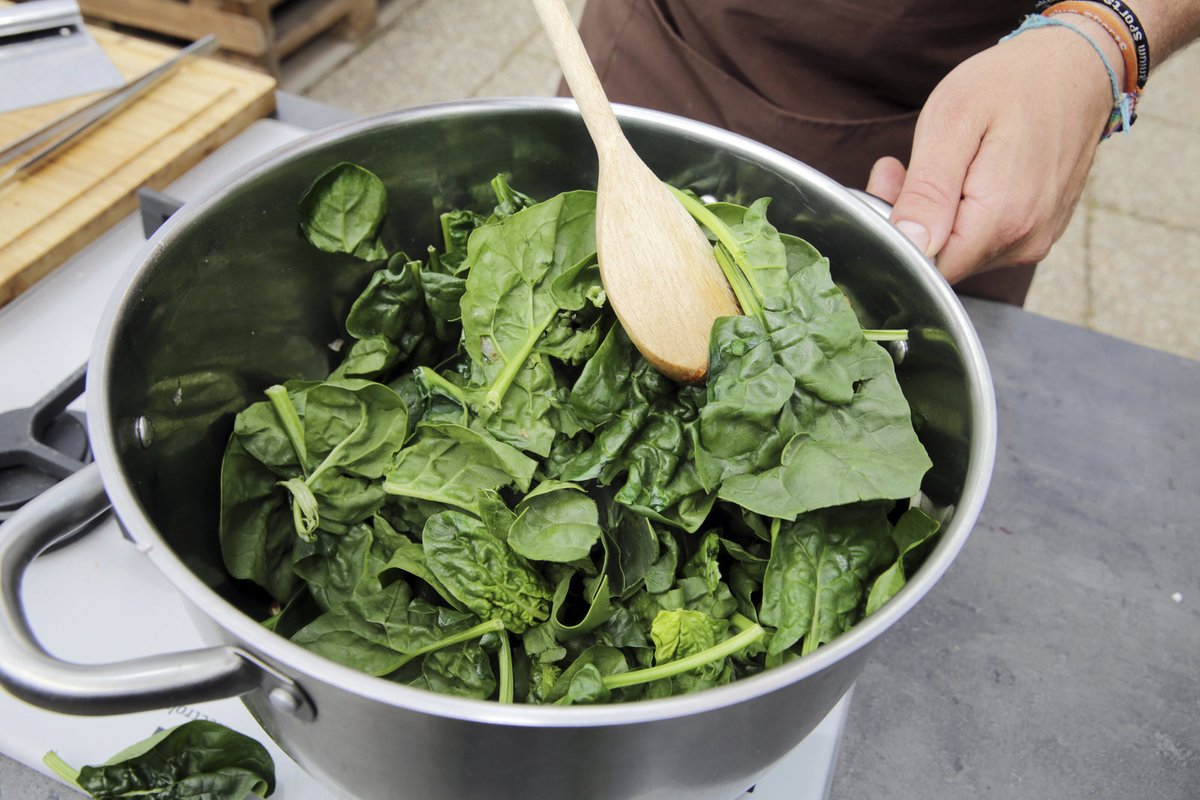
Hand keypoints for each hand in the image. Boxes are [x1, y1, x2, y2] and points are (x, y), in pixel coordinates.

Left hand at [865, 18, 1122, 282]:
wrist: (1077, 66)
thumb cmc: (1012, 82)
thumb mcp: (953, 122)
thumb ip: (928, 190)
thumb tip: (911, 244)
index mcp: (1003, 219)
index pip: (925, 266)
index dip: (895, 231)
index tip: (888, 180)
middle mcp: (1024, 242)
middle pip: (941, 259)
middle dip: (911, 220)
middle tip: (897, 167)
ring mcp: (1034, 241)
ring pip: (959, 251)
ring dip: (934, 215)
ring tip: (935, 162)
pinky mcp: (1036, 234)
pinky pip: (983, 240)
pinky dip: (960, 213)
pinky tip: (961, 174)